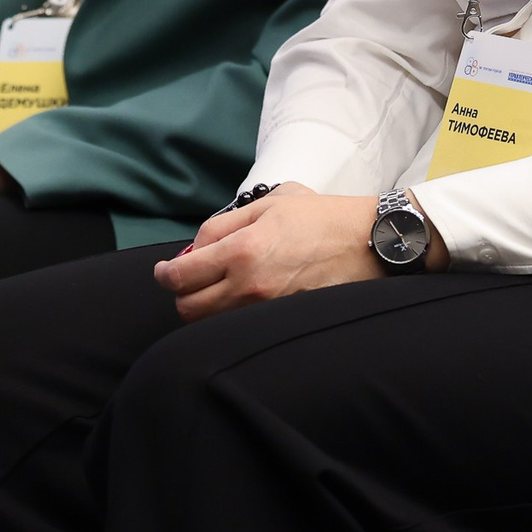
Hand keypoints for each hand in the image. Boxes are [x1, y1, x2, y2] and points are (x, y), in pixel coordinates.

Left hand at [152, 182, 390, 321]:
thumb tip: (194, 249)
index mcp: (241, 251)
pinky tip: (241, 297)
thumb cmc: (319, 218)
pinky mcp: (283, 321)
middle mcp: (250, 287)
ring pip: (213, 323)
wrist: (367, 243)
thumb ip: (222, 225)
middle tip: (188, 278)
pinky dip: (232, 316)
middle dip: (181, 294)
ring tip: (216, 287)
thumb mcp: (267, 205)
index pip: (180, 277)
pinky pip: (242, 326)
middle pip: (189, 310)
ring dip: (205, 307)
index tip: (163, 270)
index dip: (163, 275)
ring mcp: (267, 310)